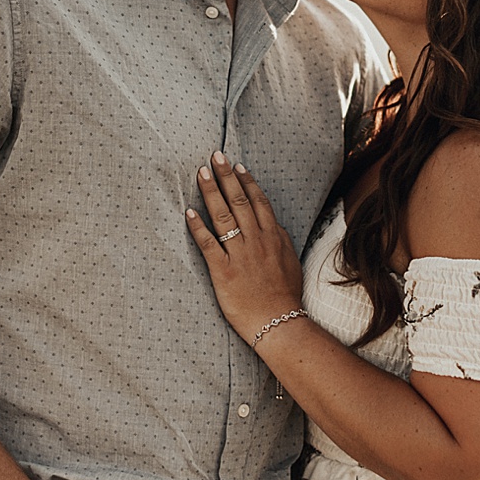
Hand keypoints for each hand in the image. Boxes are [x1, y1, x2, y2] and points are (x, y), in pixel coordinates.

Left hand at [186, 153, 303, 343]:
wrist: (279, 322)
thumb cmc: (285, 295)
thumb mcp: (290, 261)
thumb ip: (280, 240)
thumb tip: (273, 224)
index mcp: (273, 237)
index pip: (258, 202)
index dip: (246, 182)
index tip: (236, 166)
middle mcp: (256, 241)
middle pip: (239, 201)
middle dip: (226, 177)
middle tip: (215, 156)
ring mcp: (240, 255)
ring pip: (224, 216)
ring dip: (211, 192)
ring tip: (201, 173)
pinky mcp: (224, 271)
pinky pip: (209, 244)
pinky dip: (198, 227)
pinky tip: (189, 212)